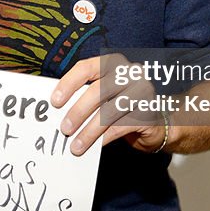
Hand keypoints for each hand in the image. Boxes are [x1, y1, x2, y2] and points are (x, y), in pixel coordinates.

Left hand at [51, 56, 167, 156]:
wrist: (154, 121)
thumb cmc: (121, 104)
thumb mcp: (103, 94)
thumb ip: (84, 94)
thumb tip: (58, 110)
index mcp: (112, 62)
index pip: (86, 67)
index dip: (68, 84)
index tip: (55, 102)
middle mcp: (129, 72)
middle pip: (98, 90)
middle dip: (78, 111)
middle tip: (64, 129)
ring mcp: (142, 91)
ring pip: (109, 111)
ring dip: (89, 131)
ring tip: (75, 146)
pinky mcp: (148, 112)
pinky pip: (120, 127)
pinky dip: (104, 138)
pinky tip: (93, 147)